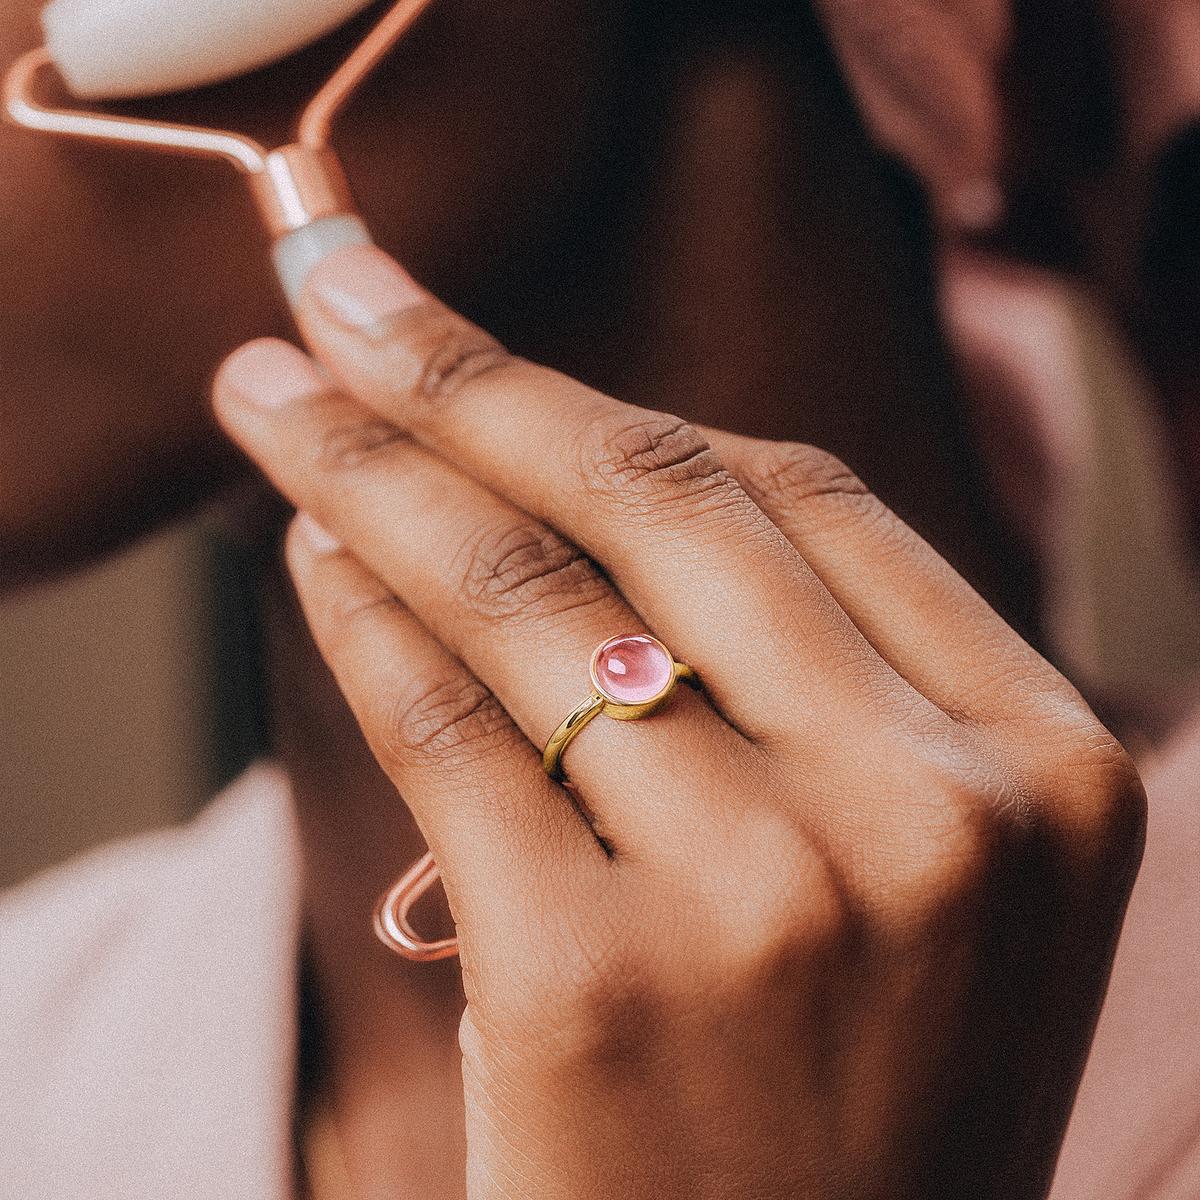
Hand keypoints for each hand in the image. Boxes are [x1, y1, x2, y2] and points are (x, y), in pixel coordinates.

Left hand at [213, 244, 1143, 1198]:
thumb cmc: (845, 1095)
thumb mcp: (904, 872)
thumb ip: (806, 678)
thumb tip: (575, 463)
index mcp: (1041, 763)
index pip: (801, 497)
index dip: (620, 398)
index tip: (482, 343)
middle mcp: (935, 811)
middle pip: (660, 499)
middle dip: (470, 376)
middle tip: (338, 298)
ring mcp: (777, 898)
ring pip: (533, 594)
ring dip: (377, 473)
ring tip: (281, 404)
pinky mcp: (598, 986)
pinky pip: (450, 732)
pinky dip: (361, 620)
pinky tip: (310, 554)